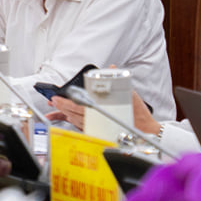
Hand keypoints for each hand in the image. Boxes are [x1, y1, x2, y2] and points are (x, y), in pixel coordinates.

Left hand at [45, 91, 161, 136]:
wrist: (146, 132)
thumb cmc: (138, 115)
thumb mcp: (130, 94)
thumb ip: (118, 81)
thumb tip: (111, 67)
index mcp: (103, 111)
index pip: (79, 106)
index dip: (66, 103)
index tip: (57, 98)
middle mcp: (98, 120)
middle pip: (75, 113)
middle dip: (62, 107)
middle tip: (53, 101)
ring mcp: (98, 128)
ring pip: (76, 121)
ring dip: (65, 114)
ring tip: (57, 108)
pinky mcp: (99, 133)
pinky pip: (82, 128)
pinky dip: (74, 122)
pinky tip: (68, 118)